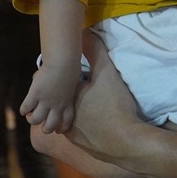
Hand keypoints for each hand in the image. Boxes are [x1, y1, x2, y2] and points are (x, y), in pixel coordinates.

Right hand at [19, 64, 77, 132]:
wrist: (62, 61)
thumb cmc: (68, 68)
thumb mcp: (69, 84)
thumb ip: (64, 92)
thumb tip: (57, 93)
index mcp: (67, 103)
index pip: (66, 122)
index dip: (61, 128)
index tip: (57, 129)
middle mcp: (57, 106)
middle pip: (49, 127)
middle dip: (44, 128)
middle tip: (41, 120)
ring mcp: (45, 101)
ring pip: (35, 120)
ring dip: (31, 119)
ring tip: (30, 115)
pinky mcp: (35, 94)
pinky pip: (25, 108)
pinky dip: (23, 110)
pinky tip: (24, 108)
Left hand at [62, 31, 144, 159]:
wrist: (127, 142)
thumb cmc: (115, 106)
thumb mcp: (107, 73)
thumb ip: (95, 51)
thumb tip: (85, 32)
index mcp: (67, 96)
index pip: (50, 81)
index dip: (58, 74)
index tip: (70, 70)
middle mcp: (63, 115)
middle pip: (56, 100)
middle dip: (62, 93)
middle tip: (81, 86)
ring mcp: (71, 133)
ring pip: (64, 116)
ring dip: (70, 110)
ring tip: (87, 103)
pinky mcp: (80, 146)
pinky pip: (75, 130)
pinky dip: (81, 124)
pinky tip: (95, 119)